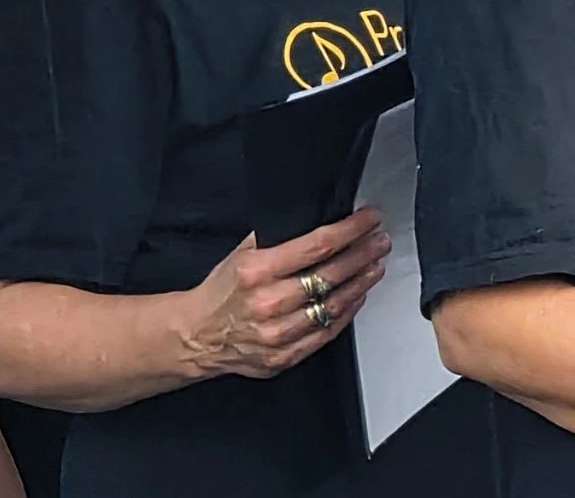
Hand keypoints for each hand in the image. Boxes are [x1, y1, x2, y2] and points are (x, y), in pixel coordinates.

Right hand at [175, 207, 389, 380]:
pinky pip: (326, 332)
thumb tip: (316, 217)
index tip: (369, 219)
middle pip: (332, 274)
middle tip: (380, 241)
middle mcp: (268, 303)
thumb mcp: (241, 253)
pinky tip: (358, 295)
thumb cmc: (220, 292)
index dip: (351, 230)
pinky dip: (347, 311)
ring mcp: (277, 334)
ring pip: (334, 305)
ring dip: (362, 282)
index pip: (318, 246)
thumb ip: (276, 236)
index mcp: (256, 272)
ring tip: (376, 265)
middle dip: (364, 253)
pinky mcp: (284, 357)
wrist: (195, 336)